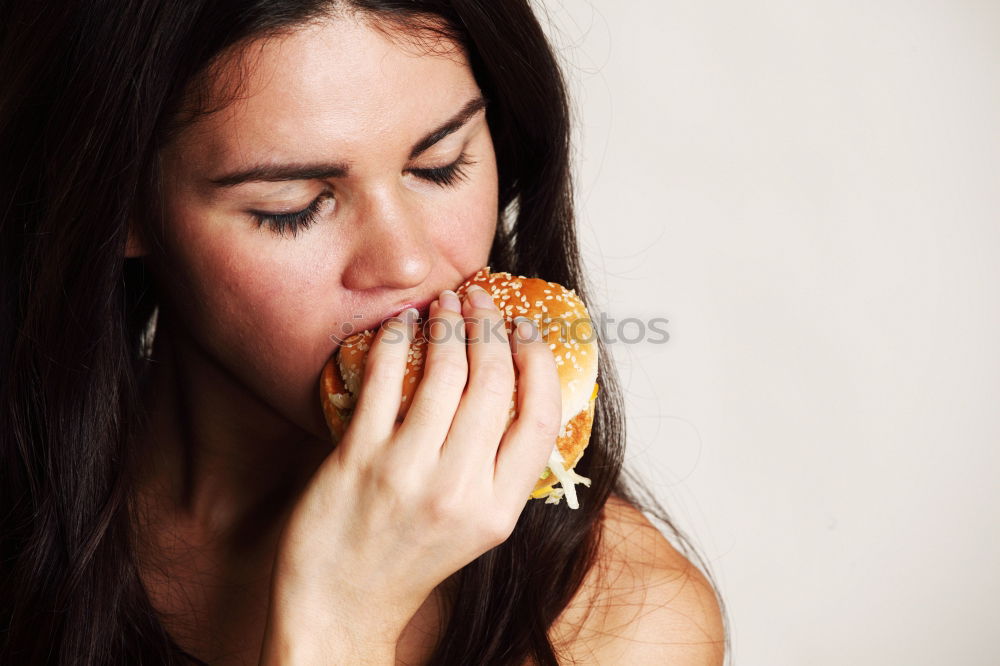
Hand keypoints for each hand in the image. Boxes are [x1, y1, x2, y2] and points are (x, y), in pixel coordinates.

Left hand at [260, 286, 561, 662]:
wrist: (340, 604)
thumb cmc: (408, 560)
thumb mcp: (475, 528)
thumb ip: (498, 467)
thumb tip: (514, 387)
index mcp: (498, 510)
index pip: (541, 418)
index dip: (540, 362)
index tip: (529, 329)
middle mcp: (459, 490)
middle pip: (493, 384)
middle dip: (491, 326)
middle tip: (482, 298)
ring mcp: (407, 471)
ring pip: (445, 373)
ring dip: (449, 322)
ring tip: (448, 301)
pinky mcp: (358, 457)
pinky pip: (386, 380)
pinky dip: (399, 340)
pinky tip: (404, 323)